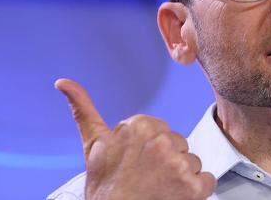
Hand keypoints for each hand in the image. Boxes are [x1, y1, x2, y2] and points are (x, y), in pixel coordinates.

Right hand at [55, 78, 215, 199]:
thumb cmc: (105, 188)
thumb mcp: (93, 145)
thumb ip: (83, 109)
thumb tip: (63, 82)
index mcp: (140, 126)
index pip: (161, 130)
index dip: (150, 149)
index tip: (137, 162)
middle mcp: (161, 142)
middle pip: (178, 144)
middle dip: (166, 160)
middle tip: (147, 177)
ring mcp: (178, 164)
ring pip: (191, 162)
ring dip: (180, 176)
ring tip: (158, 188)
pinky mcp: (193, 187)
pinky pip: (206, 180)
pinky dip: (196, 191)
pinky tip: (175, 195)